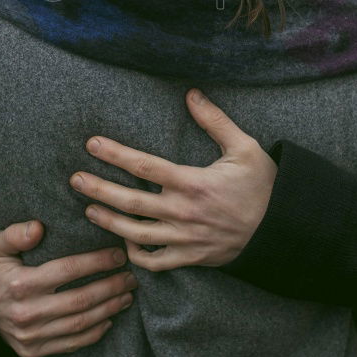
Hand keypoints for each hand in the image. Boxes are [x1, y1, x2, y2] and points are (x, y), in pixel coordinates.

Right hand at [0, 221, 136, 356]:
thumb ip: (14, 234)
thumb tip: (38, 227)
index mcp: (20, 284)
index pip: (68, 271)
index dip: (97, 262)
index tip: (119, 255)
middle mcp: (27, 313)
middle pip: (80, 300)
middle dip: (111, 287)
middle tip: (132, 276)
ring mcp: (30, 336)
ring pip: (79, 324)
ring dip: (109, 310)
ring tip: (127, 295)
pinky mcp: (32, 351)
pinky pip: (70, 345)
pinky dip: (93, 334)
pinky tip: (109, 319)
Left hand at [70, 89, 277, 270]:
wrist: (282, 227)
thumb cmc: (263, 185)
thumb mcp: (244, 147)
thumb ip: (215, 121)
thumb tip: (191, 94)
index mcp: (193, 182)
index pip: (144, 166)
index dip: (114, 154)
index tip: (92, 145)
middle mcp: (183, 211)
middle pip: (130, 202)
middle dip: (98, 189)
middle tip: (74, 179)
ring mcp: (185, 238)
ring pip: (135, 234)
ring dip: (108, 222)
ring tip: (88, 209)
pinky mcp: (191, 258)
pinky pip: (155, 262)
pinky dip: (135, 255)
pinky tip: (124, 243)